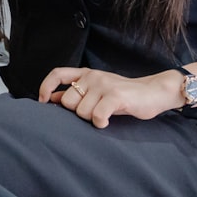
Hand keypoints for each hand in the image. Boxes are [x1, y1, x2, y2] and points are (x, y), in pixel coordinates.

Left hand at [37, 67, 184, 128]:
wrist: (153, 92)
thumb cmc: (123, 96)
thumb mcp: (97, 91)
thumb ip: (77, 93)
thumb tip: (53, 99)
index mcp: (86, 74)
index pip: (58, 74)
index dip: (46, 87)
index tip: (43, 101)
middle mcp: (93, 76)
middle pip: (68, 101)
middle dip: (77, 113)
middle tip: (94, 112)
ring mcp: (104, 85)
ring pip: (81, 111)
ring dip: (91, 119)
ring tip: (105, 114)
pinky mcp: (115, 96)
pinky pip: (97, 116)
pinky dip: (100, 123)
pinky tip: (106, 122)